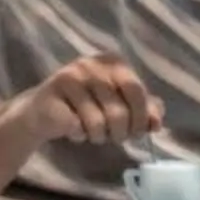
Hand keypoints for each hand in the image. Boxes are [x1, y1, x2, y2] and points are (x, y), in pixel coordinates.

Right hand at [23, 55, 164, 147]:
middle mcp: (91, 64)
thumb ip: (143, 109)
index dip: (141, 118)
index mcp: (113, 62)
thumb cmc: (87, 107)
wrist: (43, 112)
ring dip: (98, 136)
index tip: (139, 133)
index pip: (137, 91)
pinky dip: (79, 136)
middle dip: (122, 132)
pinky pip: (77, 128)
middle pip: (119, 111)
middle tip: (116, 138)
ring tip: (92, 133)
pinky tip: (73, 130)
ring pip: (97, 124)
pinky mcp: (52, 95)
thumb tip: (156, 123)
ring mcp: (70, 78)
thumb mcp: (119, 104)